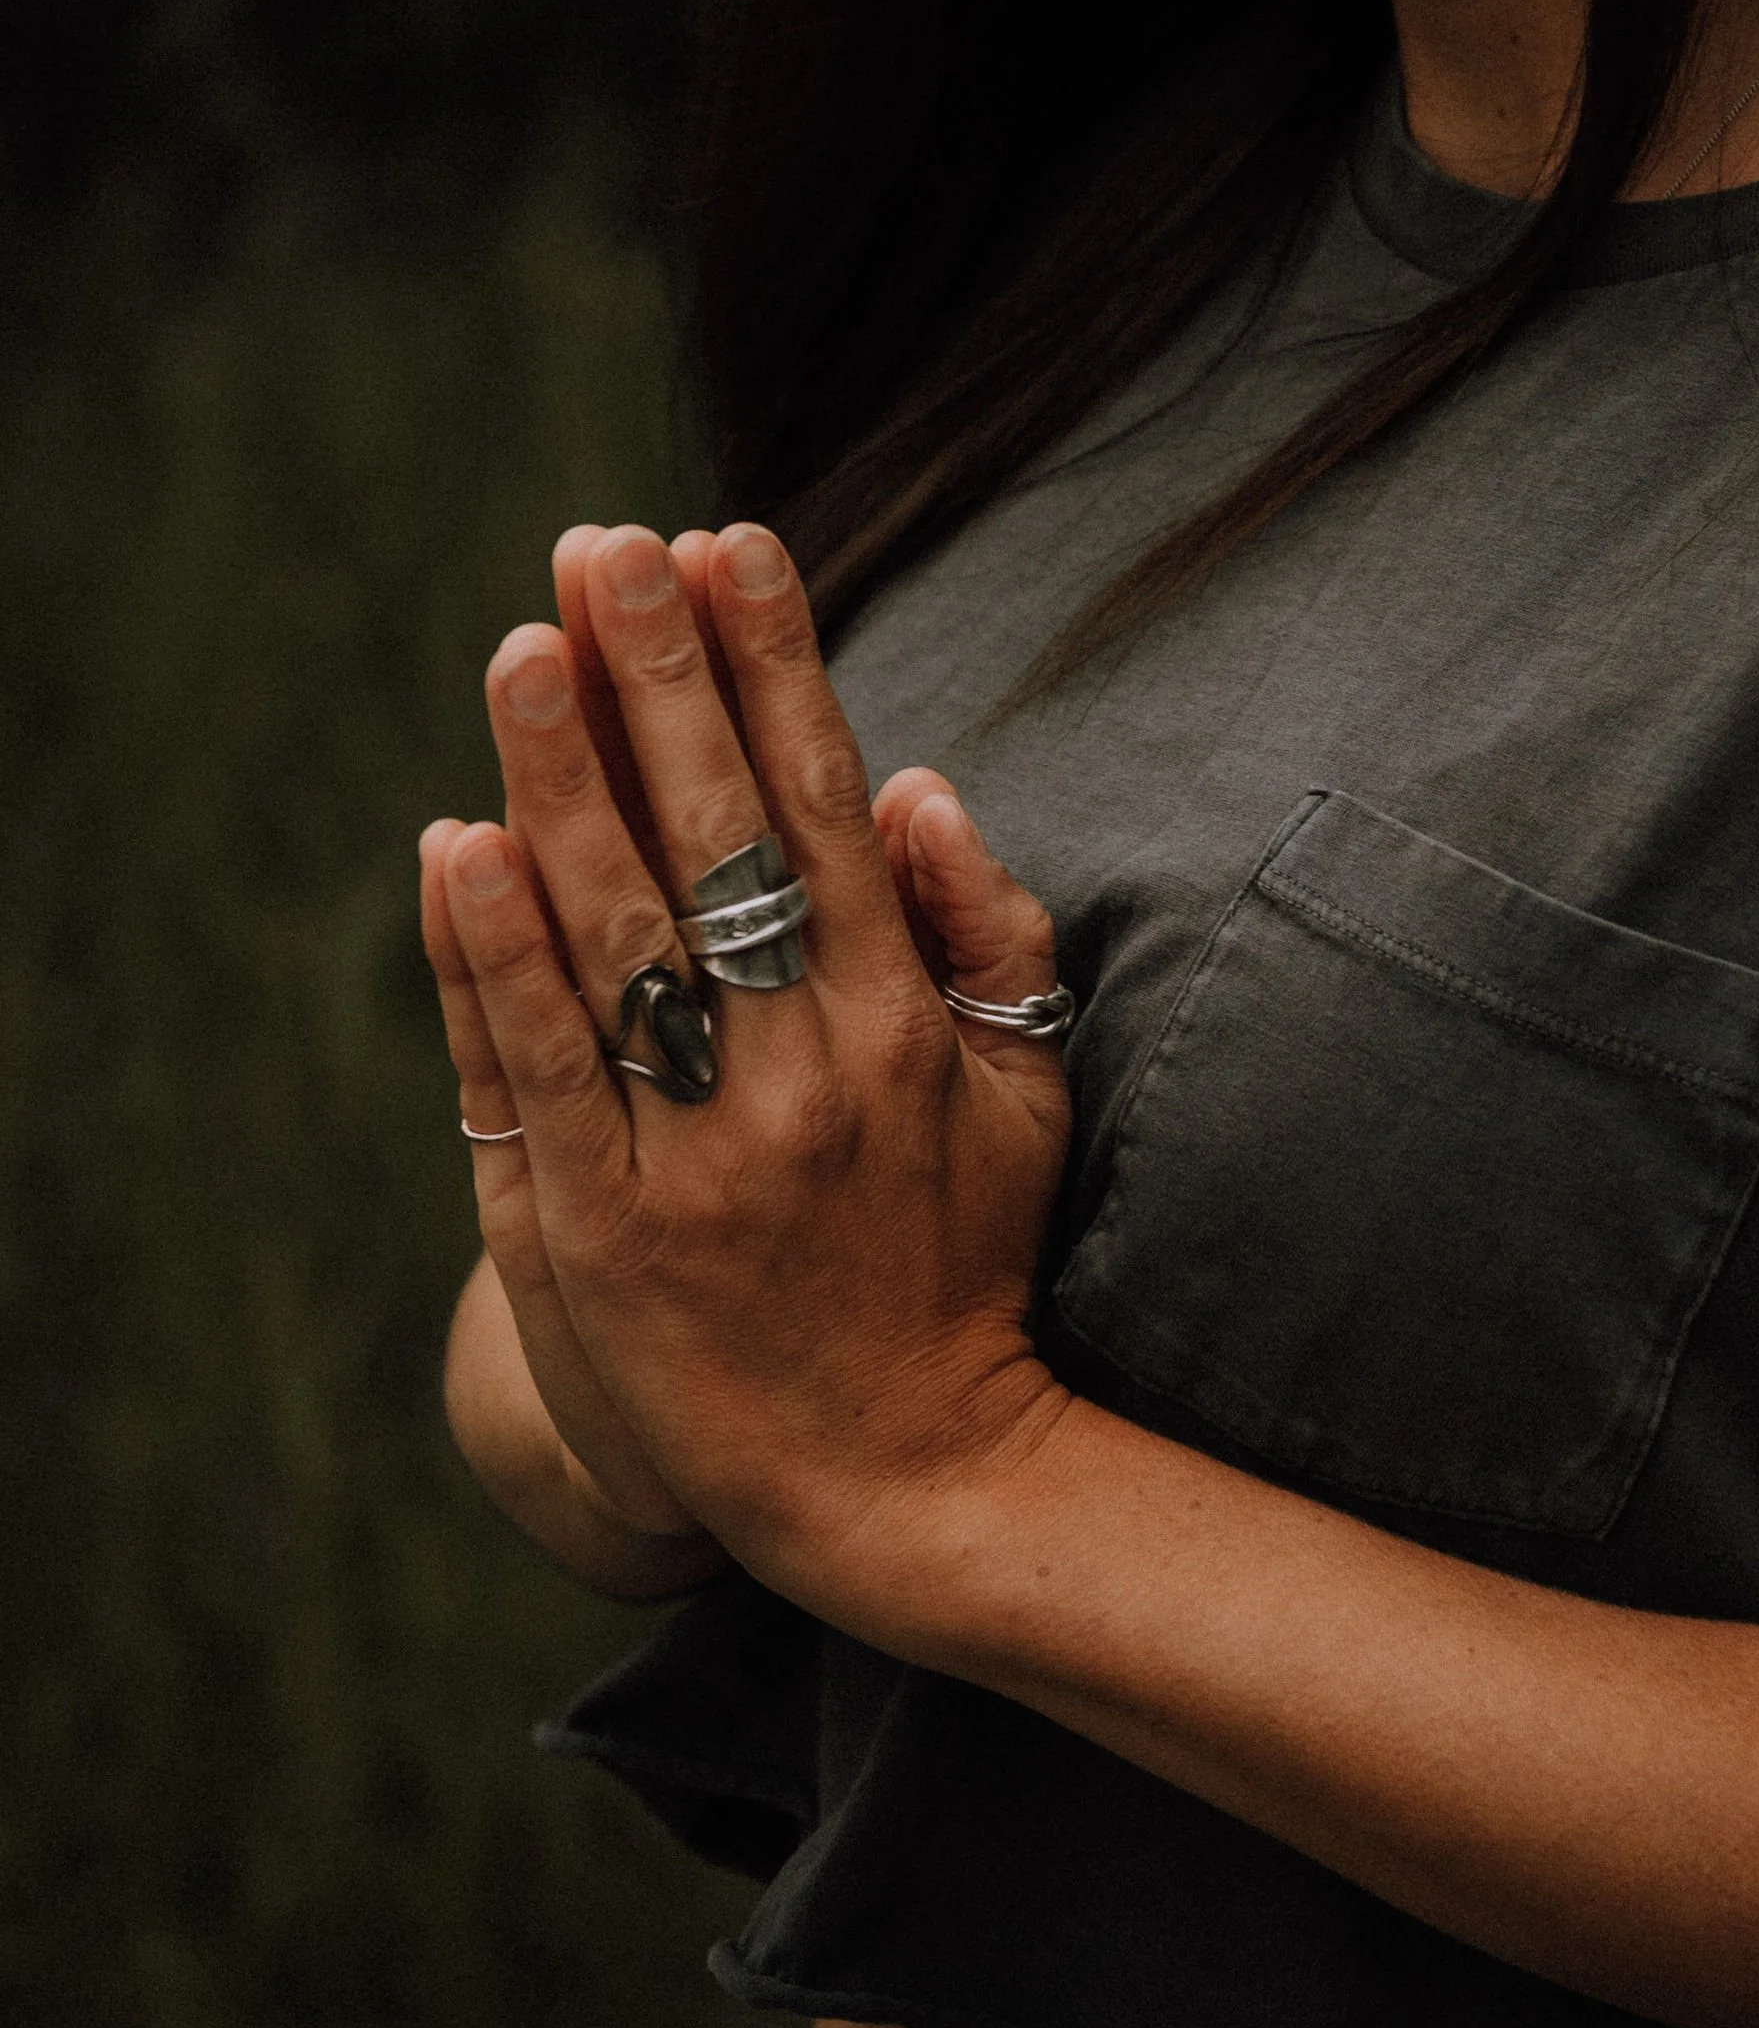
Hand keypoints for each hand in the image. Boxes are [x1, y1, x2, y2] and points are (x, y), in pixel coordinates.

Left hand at [424, 521, 1072, 1630]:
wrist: (906, 1484)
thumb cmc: (969, 1267)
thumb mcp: (1033, 1098)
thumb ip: (992, 934)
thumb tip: (911, 782)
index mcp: (903, 1024)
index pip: (822, 808)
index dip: (772, 668)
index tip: (726, 544)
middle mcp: (800, 1073)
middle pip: (713, 842)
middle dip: (659, 679)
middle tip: (602, 544)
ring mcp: (696, 1155)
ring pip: (614, 939)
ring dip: (560, 782)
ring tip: (521, 647)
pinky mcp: (606, 1238)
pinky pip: (536, 1080)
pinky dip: (491, 962)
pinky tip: (456, 847)